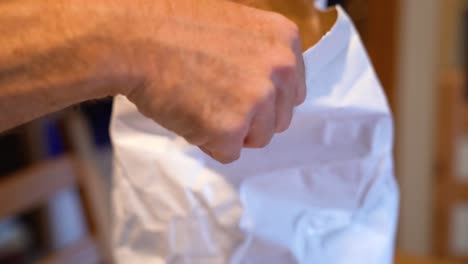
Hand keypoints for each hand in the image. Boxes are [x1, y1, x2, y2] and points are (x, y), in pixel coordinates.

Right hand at [112, 0, 305, 162]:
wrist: (132, 36)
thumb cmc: (171, 26)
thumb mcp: (233, 26)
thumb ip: (259, 55)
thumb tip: (263, 86)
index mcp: (284, 40)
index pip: (292, 90)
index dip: (265, 98)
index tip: (242, 95)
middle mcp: (281, 69)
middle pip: (278, 118)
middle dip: (251, 119)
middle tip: (215, 101)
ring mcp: (258, 100)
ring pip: (257, 138)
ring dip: (231, 132)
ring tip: (198, 104)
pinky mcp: (231, 129)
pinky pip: (229, 152)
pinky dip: (208, 142)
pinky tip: (188, 114)